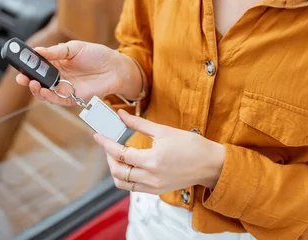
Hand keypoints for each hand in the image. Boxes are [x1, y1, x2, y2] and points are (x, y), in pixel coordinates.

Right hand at [15, 41, 132, 106]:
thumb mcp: (74, 48)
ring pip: (45, 92)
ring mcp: (64, 88)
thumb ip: (56, 51)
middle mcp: (58, 76)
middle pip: (39, 81)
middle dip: (28, 80)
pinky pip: (57, 100)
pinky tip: (43, 91)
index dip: (28, 66)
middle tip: (21, 77)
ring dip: (36, 89)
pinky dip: (48, 97)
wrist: (115, 67)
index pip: (38, 66)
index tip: (19, 65)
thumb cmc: (97, 55)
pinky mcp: (72, 98)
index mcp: (57, 62)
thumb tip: (37, 50)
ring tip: (32, 84)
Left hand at [94, 110, 225, 193]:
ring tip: (117, 155)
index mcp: (153, 160)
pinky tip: (128, 164)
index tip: (97, 135)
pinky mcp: (157, 191)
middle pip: (117, 171)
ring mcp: (153, 186)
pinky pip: (133, 188)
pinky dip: (125, 177)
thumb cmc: (191, 145)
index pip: (120, 153)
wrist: (210, 164)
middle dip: (108, 156)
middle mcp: (151, 177)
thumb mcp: (163, 130)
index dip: (105, 144)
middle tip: (108, 143)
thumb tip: (121, 115)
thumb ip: (139, 124)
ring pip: (122, 183)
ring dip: (115, 169)